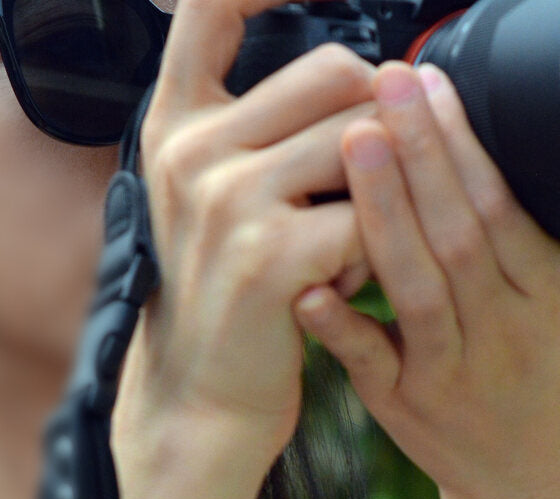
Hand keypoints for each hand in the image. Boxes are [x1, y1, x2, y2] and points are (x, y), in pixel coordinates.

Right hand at [115, 0, 376, 474]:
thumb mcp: (211, 194)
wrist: (204, 398)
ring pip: (362, 143)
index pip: (211, 4)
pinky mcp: (271, 256)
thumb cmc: (227, 297)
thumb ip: (255, 125)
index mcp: (177, 122)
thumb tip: (357, 69)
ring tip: (352, 241)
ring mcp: (229, 201)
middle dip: (376, 123)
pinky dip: (377, 251)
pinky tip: (350, 279)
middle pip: (335, 72)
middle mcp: (195, 150)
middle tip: (362, 186)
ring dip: (382, 194)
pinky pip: (368, 218)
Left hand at [295, 63, 559, 498]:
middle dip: (419, 154)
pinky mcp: (406, 408)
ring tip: (349, 143)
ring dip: (380, 215)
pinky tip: (307, 284)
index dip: (467, 146)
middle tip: (383, 84)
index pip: (506, 209)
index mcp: (555, 299)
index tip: (435, 84)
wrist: (539, 487)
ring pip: (413, 288)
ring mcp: (452, 376)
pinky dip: (340, 326)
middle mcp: (505, 336)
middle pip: (457, 235)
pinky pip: (369, 363)